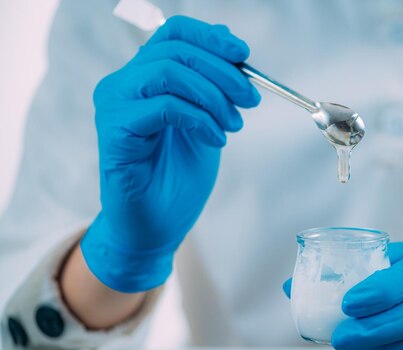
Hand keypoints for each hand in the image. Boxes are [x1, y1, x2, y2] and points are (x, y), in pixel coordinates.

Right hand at [81, 16, 259, 292]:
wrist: (158, 226)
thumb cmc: (178, 178)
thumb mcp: (207, 122)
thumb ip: (213, 85)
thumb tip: (230, 41)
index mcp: (144, 78)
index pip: (173, 34)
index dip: (211, 38)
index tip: (244, 55)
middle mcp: (123, 85)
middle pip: (175, 50)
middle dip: (222, 72)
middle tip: (249, 99)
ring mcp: (115, 106)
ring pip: (168, 73)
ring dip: (213, 97)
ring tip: (233, 125)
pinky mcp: (115, 132)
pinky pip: (164, 107)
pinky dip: (199, 120)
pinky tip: (215, 139)